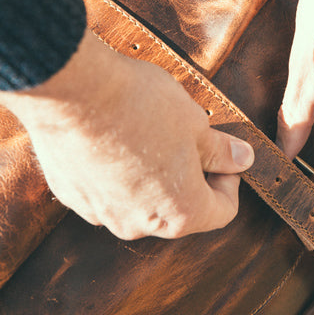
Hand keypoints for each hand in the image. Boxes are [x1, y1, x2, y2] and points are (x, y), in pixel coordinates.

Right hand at [0, 29, 253, 239]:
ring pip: (137, 201)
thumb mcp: (194, 121)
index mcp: (181, 212)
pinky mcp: (71, 195)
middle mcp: (140, 224)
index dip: (229, 179)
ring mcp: (101, 213)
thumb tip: (242, 160)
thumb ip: (219, 150)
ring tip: (142, 131)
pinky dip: (112, 171)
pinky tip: (109, 137)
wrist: (73, 90)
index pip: (222, 210)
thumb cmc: (140, 104)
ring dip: (147, 175)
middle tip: (182, 136)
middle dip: (186, 176)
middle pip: (177, 209)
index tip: (220, 152)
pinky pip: (103, 190)